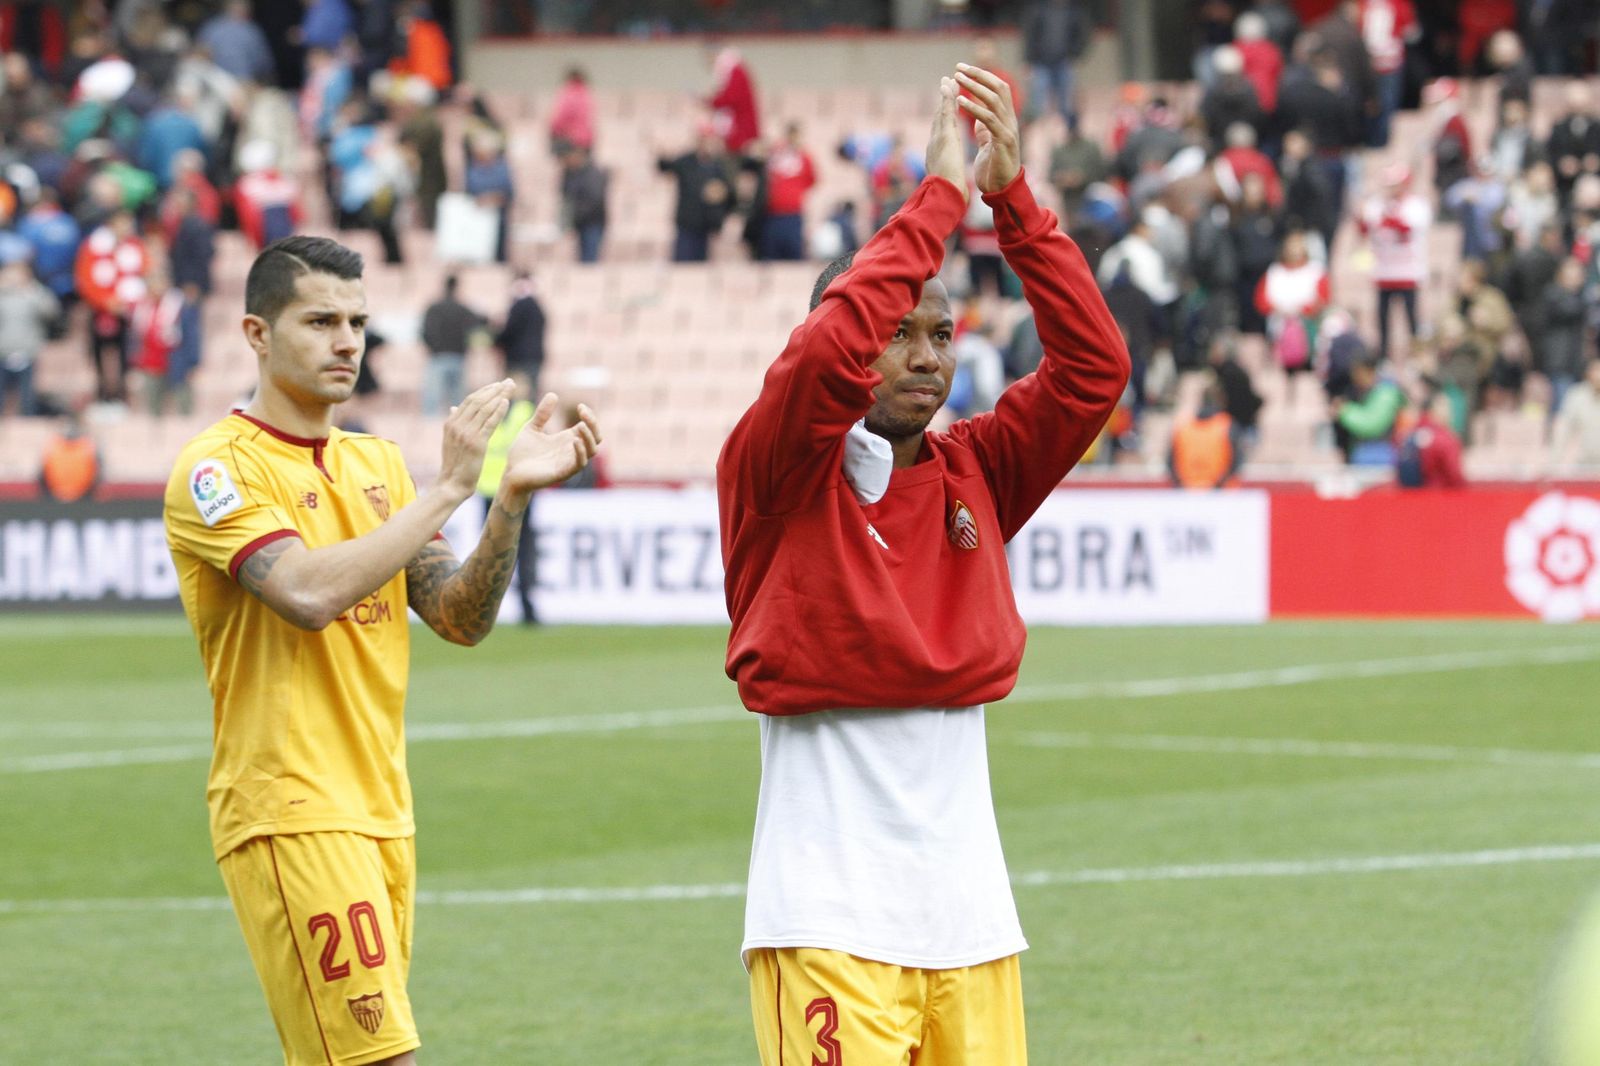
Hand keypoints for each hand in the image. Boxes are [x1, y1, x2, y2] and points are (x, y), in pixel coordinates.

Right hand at [438, 379, 512, 499]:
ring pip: (485, 409)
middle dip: (495, 389)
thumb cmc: (454, 464)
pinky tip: (506, 402)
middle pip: (478, 400)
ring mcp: (466, 434)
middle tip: (509, 382)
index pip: (470, 400)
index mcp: (451, 423)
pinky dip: (498, 411)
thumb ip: (454, 423)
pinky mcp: (477, 444)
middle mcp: (457, 425)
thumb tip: (454, 407)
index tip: (498, 384)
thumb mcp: (450, 441)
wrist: (451, 484)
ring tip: (511, 387)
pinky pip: (489, 423)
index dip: (485, 390)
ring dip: (499, 396)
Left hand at [499, 394, 601, 497]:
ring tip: (580, 425)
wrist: (510, 474)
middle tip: (583, 413)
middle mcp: (571, 451)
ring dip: (589, 437)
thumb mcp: (532, 428)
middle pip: (595, 438)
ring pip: (592, 451)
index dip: (589, 416)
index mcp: (566, 440)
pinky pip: (579, 464)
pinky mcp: (563, 473)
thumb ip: (543, 414)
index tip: (580, 406)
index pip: (588, 428)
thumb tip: (553, 394)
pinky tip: (574, 440)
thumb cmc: (521, 454)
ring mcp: (568, 462)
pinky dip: (580, 452)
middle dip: (593, 424)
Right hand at [925, 75, 968, 204]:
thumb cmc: (948, 192)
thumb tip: (950, 178)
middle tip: (945, 85)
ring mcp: (937, 138)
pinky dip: (947, 99)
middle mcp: (934, 143)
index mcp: (937, 154)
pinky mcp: (944, 136)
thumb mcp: (948, 180)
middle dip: (942, 102)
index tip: (947, 106)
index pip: (941, 132)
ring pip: (941, 113)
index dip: (944, 118)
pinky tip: (949, 87)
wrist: (944, 195)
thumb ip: (948, 173)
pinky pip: (946, 113)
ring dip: (945, 96)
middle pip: (939, 118)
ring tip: (947, 80)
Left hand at [955, 64, 1020, 193]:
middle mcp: (1010, 120)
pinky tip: (961, 101)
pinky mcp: (1004, 141)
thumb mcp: (988, 143)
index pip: (997, 89)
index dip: (981, 76)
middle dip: (978, 75)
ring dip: (975, 87)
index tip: (962, 69)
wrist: (1002, 190)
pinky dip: (974, 108)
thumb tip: (979, 118)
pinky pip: (989, 119)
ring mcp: (1008, 129)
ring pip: (994, 100)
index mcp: (1005, 119)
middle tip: (959, 68)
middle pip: (998, 87)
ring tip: (958, 79)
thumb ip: (985, 129)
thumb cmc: (994, 168)